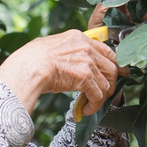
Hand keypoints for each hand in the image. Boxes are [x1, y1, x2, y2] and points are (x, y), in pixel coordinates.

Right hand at [0, 30, 124, 114]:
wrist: (28, 67)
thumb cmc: (31, 59)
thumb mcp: (52, 45)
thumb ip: (67, 50)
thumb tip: (70, 61)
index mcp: (79, 37)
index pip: (106, 50)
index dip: (114, 63)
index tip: (118, 72)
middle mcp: (87, 47)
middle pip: (111, 67)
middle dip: (110, 82)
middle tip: (105, 93)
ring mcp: (88, 62)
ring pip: (106, 83)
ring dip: (101, 96)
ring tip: (92, 103)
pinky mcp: (86, 78)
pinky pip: (98, 95)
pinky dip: (94, 105)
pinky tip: (86, 110)